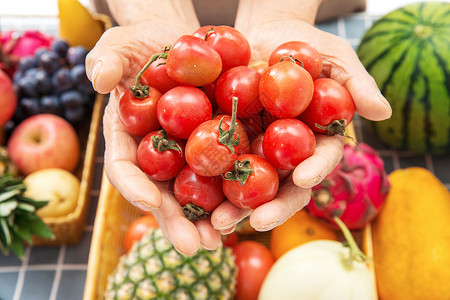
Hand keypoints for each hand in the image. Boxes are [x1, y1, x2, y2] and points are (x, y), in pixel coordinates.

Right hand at [86, 17, 222, 254]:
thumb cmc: (145, 43)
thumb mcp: (122, 43)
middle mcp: (155, 154)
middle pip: (161, 193)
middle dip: (174, 221)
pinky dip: (232, 194)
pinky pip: (222, 174)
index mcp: (128, 136)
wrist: (181, 43)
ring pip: (192, 193)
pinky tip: (247, 212)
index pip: (124, 166)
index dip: (134, 185)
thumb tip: (101, 80)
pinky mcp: (215, 148)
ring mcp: (185, 155)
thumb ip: (107, 58)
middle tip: (191, 246)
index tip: (150, 201)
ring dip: (205, 220)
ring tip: (219, 241)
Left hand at [209, 1, 391, 231]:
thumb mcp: (335, 56)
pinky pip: (217, 161)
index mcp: (316, 139)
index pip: (321, 160)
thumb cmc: (306, 44)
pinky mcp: (228, 140)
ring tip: (216, 222)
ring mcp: (256, 149)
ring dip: (234, 205)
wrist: (264, 34)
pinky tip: (192, 193)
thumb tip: (383, 112)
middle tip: (255, 221)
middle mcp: (287, 152)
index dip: (315, 170)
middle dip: (271, 206)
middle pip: (283, 185)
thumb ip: (357, 82)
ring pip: (248, 183)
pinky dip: (206, 178)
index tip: (304, 179)